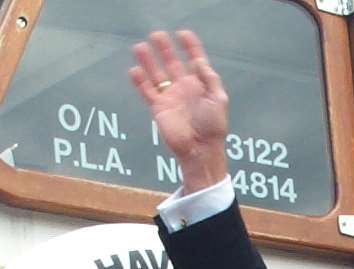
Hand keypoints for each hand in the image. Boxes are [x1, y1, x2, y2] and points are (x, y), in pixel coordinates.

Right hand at [129, 31, 230, 191]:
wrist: (200, 149)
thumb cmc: (213, 126)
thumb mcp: (219, 100)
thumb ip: (210, 80)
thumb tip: (199, 62)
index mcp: (200, 85)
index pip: (195, 61)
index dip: (190, 47)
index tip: (182, 34)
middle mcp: (184, 88)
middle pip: (172, 63)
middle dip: (165, 49)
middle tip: (156, 35)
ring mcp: (170, 97)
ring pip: (156, 74)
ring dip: (148, 61)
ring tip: (139, 47)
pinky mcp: (158, 108)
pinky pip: (147, 91)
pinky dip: (139, 82)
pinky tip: (134, 70)